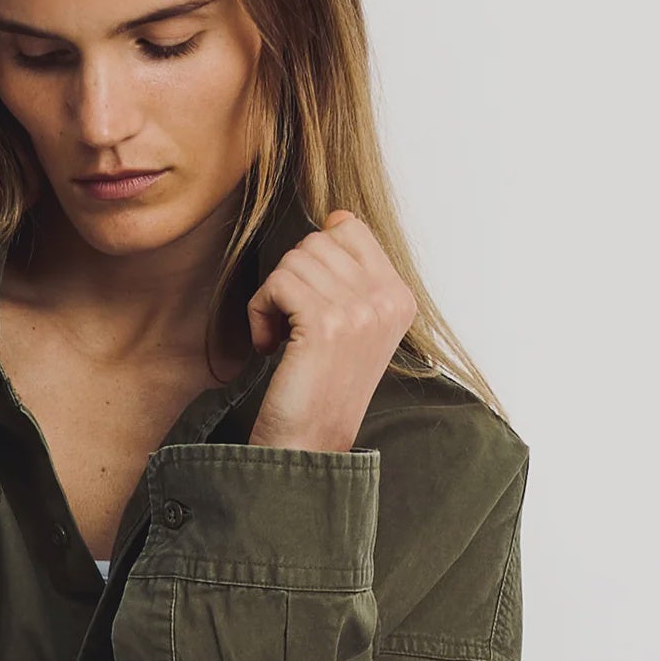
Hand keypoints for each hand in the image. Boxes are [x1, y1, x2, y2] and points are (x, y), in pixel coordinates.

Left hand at [244, 210, 417, 452]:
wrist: (310, 443)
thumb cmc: (319, 388)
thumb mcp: (350, 326)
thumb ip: (350, 273)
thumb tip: (336, 216)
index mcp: (399, 298)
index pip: (349, 229)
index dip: (314, 260)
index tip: (309, 305)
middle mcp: (387, 300)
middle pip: (316, 242)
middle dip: (290, 280)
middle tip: (292, 327)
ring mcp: (361, 311)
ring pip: (293, 261)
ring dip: (273, 300)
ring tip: (282, 340)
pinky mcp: (326, 324)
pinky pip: (276, 285)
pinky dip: (260, 314)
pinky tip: (269, 346)